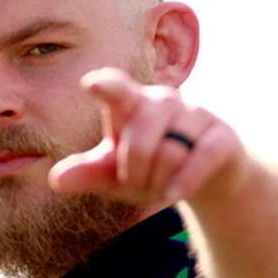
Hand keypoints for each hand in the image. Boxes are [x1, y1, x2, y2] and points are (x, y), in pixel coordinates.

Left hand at [48, 67, 246, 205]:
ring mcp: (195, 115)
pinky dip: (184, 182)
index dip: (106, 87)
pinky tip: (175, 193)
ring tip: (165, 183)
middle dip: (135, 173)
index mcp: (132, 104)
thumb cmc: (151, 169)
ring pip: (169, 154)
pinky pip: (198, 159)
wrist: (206, 180)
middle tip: (141, 181)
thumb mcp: (116, 175)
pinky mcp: (221, 136)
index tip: (93, 84)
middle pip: (139, 142)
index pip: (117, 89)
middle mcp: (163, 102)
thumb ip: (88, 174)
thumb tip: (55, 180)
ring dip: (160, 182)